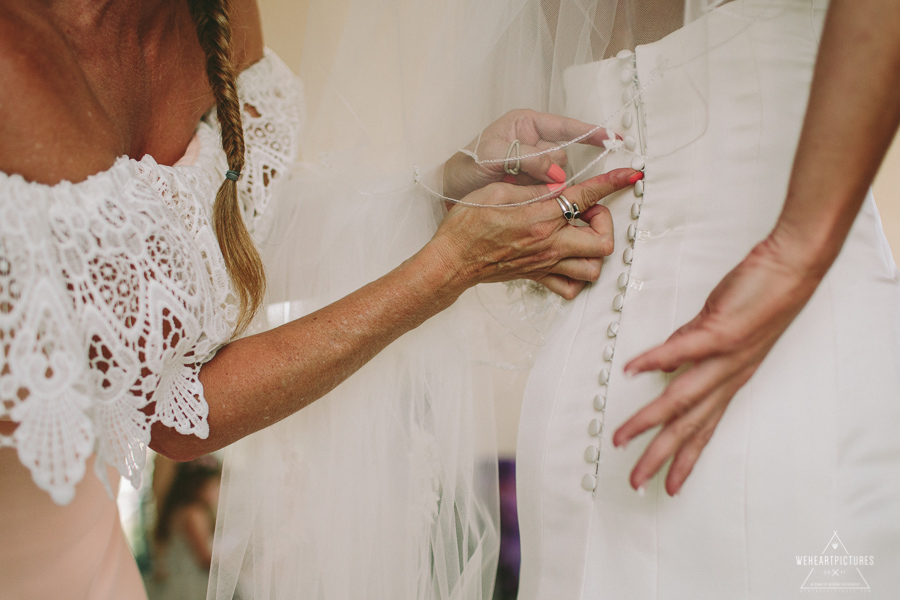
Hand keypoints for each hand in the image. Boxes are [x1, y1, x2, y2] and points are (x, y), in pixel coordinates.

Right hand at [431, 168, 640, 298]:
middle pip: (603, 240)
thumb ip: (532, 187)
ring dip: (595, 249)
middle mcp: (549, 243)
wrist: (451, 261)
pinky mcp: (538, 277)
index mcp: (540, 216)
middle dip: (605, 221)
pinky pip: (571, 287)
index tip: (631, 173)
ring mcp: (545, 263)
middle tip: (588, 210)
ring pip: (594, 268)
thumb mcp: (496, 191)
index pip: (587, 196)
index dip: (614, 181)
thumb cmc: (466, 225)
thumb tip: (558, 183)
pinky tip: (570, 259)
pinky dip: (579, 276)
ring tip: (580, 234)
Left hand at [442, 109, 615, 200]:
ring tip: (516, 189)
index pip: (566, 126)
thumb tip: (558, 171)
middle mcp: (533, 141)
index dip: (591, 132)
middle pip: (563, 156)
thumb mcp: (493, 157)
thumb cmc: (464, 165)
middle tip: (532, 182)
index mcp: (525, 124)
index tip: (613, 139)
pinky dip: (541, 197)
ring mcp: (533, 164)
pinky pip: (548, 190)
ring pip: (557, 176)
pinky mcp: (530, 184)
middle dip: (554, 171)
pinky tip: (524, 198)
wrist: (446, 190)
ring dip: (544, 187)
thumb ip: (527, 160)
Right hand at [612, 234, 823, 494]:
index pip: (703, 428)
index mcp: (729, 378)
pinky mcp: (721, 331)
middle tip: (638, 482)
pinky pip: (682, 350)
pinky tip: (632, 371)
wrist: (793, 268)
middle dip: (661, 457)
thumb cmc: (761, 295)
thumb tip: (663, 365)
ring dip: (649, 421)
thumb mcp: (720, 330)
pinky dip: (655, 361)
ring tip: (622, 436)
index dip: (686, 458)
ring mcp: (725, 357)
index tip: (670, 486)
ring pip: (682, 398)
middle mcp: (728, 376)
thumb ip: (689, 349)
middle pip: (688, 425)